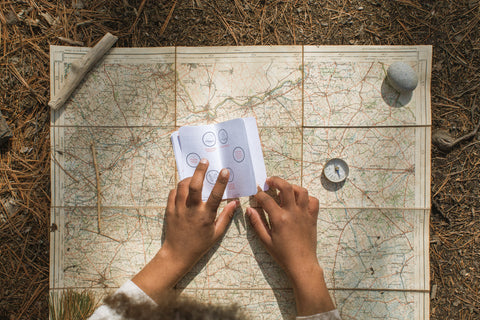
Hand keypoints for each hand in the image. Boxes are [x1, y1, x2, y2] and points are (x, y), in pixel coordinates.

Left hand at [133, 159, 236, 301]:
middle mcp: (192, 210)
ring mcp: (179, 209)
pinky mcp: (170, 210)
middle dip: (199, 171)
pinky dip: (178, 188)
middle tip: (204, 161)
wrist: (178, 253)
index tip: (225, 170)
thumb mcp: (216, 233)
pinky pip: (173, 193)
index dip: (221, 182)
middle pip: (194, 186)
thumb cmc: (200, 244)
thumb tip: (235, 202)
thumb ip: (226, 216)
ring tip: (195, 177)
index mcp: (205, 216)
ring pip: (181, 186)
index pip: (216, 196)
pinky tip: (184, 189)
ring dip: (189, 178)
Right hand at [246, 176, 334, 315]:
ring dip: (292, 187)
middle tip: (269, 181)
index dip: (259, 193)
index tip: (256, 192)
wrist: (302, 264)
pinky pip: (313, 201)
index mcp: (279, 219)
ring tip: (285, 190)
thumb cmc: (282, 254)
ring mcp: (304, 214)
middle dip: (276, 180)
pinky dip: (307, 198)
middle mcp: (293, 213)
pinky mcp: (313, 217)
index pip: (267, 199)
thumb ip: (257, 223)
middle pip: (286, 187)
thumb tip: (249, 209)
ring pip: (302, 191)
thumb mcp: (265, 240)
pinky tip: (299, 202)